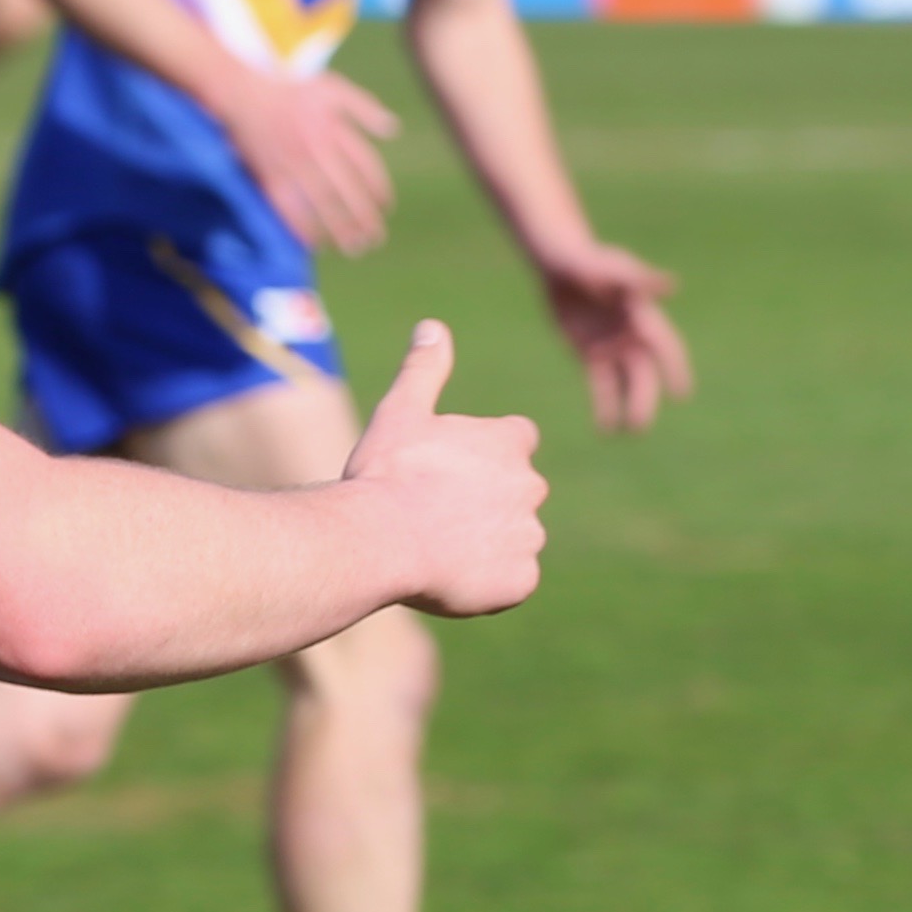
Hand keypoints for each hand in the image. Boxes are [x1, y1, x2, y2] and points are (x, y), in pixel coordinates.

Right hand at [216, 69, 399, 256]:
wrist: (244, 94)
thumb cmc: (291, 92)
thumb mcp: (332, 88)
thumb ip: (364, 106)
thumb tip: (393, 129)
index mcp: (333, 129)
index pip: (365, 165)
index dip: (380, 189)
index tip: (386, 206)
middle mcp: (315, 148)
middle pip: (347, 189)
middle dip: (364, 216)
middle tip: (376, 238)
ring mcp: (292, 164)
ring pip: (321, 202)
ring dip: (339, 228)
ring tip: (353, 247)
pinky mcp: (270, 176)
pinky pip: (288, 207)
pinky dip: (301, 226)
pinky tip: (314, 243)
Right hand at [339, 319, 546, 616]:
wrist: (381, 539)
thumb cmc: (388, 473)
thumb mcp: (402, 411)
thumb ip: (425, 369)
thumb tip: (432, 327)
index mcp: (509, 442)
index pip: (518, 440)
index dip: (487, 454)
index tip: (453, 469)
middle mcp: (530, 486)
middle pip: (518, 492)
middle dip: (489, 502)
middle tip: (436, 512)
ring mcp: (529, 536)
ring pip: (515, 539)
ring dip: (488, 543)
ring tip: (437, 548)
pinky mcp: (521, 581)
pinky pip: (513, 582)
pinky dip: (489, 584)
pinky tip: (451, 578)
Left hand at [533, 234, 691, 433]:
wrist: (561, 264)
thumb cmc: (590, 260)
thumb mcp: (612, 269)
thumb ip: (639, 279)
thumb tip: (672, 284)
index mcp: (643, 316)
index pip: (664, 346)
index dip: (675, 368)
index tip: (681, 393)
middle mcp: (632, 335)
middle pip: (643, 373)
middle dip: (644, 399)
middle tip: (640, 425)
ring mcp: (613, 346)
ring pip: (626, 383)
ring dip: (630, 407)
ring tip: (630, 432)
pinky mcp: (591, 354)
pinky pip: (602, 385)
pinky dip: (605, 405)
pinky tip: (606, 428)